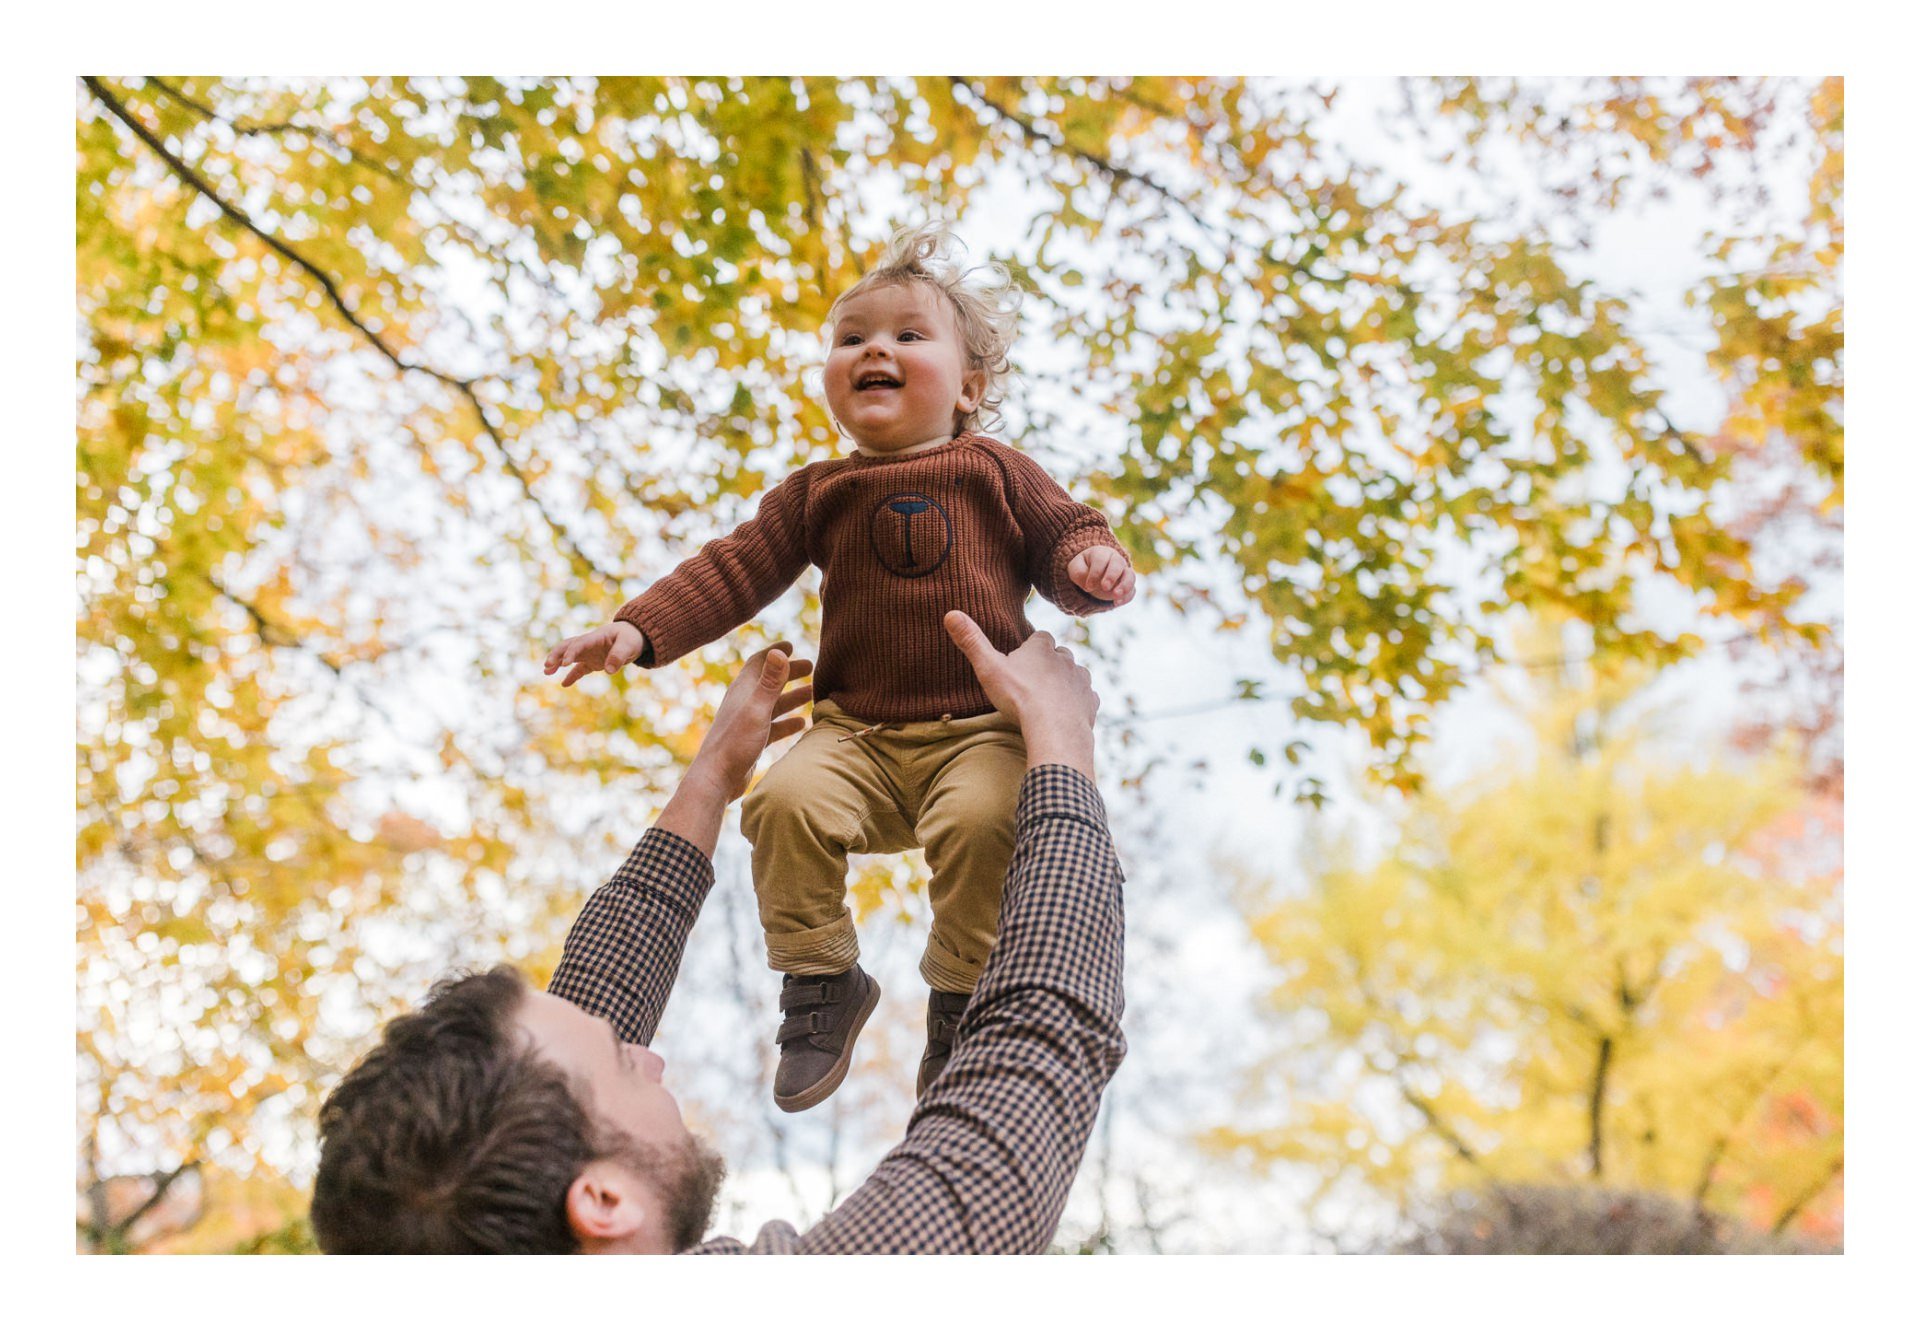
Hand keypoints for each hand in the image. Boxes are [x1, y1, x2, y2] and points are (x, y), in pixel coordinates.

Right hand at [544, 622, 644, 686]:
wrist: (635, 635)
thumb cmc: (631, 637)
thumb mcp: (629, 645)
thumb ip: (619, 656)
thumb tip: (609, 671)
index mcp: (596, 637)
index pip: (579, 644)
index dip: (571, 653)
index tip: (564, 664)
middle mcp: (589, 644)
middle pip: (567, 646)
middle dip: (556, 655)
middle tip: (547, 666)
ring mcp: (590, 652)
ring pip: (569, 656)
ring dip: (557, 662)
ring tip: (546, 672)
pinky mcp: (593, 661)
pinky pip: (579, 669)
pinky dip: (572, 676)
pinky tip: (564, 684)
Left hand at [685, 641, 814, 801]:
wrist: (717, 779)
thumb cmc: (735, 743)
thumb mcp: (757, 709)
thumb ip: (770, 681)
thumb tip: (780, 652)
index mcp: (743, 690)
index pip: (759, 662)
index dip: (775, 652)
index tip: (792, 645)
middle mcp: (744, 703)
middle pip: (769, 681)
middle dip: (789, 672)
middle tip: (812, 667)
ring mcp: (747, 722)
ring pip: (773, 704)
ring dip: (792, 697)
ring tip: (813, 693)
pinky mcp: (751, 741)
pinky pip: (773, 726)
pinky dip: (787, 722)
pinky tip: (802, 724)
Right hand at [943, 611, 1097, 778]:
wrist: (1054, 728)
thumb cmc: (1019, 697)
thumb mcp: (988, 668)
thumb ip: (971, 642)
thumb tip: (950, 613)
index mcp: (1041, 648)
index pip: (1039, 637)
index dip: (1032, 647)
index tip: (1022, 659)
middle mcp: (1065, 658)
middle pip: (1059, 654)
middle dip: (1050, 663)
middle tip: (1034, 680)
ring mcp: (1080, 680)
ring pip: (1075, 673)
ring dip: (1065, 681)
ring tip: (1051, 697)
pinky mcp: (1090, 701)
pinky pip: (1087, 697)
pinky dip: (1078, 702)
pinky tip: (1067, 713)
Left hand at [1067, 546, 1135, 606]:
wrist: (1092, 573)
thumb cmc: (1083, 568)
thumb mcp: (1075, 568)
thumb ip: (1080, 573)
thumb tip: (1089, 583)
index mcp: (1101, 553)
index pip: (1101, 559)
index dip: (1095, 573)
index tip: (1088, 586)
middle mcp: (1115, 560)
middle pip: (1118, 563)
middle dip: (1112, 576)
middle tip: (1104, 588)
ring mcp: (1124, 572)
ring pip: (1130, 575)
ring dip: (1125, 586)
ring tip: (1116, 596)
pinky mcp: (1127, 584)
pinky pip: (1132, 590)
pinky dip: (1126, 597)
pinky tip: (1116, 603)